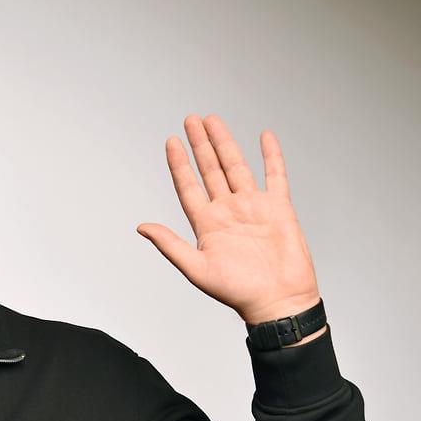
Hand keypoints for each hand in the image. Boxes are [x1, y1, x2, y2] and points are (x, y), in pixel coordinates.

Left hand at [137, 114, 320, 325]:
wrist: (277, 301)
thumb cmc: (238, 292)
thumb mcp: (197, 268)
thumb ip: (170, 245)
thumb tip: (141, 227)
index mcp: (207, 224)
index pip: (188, 186)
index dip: (179, 164)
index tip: (171, 142)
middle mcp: (228, 211)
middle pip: (210, 169)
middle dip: (200, 144)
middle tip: (190, 120)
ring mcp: (253, 206)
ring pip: (236, 166)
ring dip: (225, 143)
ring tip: (213, 121)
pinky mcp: (278, 207)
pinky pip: (275, 175)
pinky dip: (271, 155)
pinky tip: (264, 137)